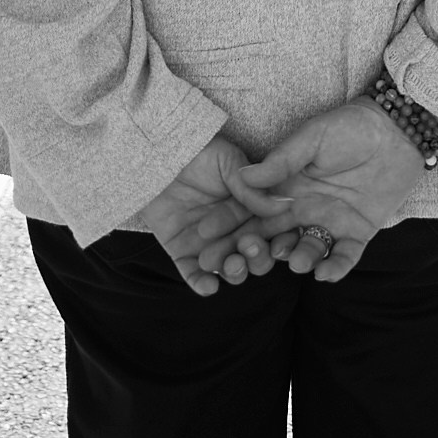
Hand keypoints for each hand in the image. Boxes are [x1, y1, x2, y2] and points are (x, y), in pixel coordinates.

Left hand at [124, 134, 298, 299]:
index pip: (274, 230)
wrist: (156, 156)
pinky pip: (196, 276)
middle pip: (256, 254)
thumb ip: (251, 187)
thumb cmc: (196, 152)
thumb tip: (281, 206)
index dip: (281, 241)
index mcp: (252, 208)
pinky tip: (209, 285)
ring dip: (235, 271)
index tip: (280, 244)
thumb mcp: (228, 161)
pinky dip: (203, 285)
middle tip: (248, 246)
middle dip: (257, 257)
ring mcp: (211, 244)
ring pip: (231, 268)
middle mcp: (236, 230)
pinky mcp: (184, 254)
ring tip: (231, 263)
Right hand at [226, 97, 426, 281]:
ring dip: (299, 258)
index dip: (230, 225)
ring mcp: (331, 222)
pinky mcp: (358, 232)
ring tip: (294, 261)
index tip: (204, 239)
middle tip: (234, 269)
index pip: (253, 211)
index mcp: (288, 186)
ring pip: (307, 249)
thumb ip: (281, 161)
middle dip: (251, 254)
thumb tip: (242, 175)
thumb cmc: (351, 125)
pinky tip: (325, 274)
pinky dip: (335, 267)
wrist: (397, 128)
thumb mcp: (311, 138)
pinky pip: (344, 256)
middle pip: (272, 238)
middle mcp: (304, 209)